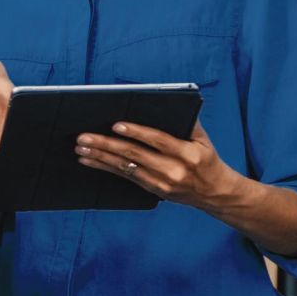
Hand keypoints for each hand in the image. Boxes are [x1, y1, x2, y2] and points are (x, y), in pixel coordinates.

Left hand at [74, 121, 242, 208]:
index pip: (158, 140)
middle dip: (106, 145)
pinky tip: (90, 160)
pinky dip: (105, 167)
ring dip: (100, 157)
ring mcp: (162, 183)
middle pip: (135, 155)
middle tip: (84, 137)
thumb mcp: (203, 139)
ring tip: (81, 147)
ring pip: (125, 168)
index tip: (116, 125)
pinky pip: (125, 177)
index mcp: (188, 154)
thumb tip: (169, 102)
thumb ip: (188, 122)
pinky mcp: (153, 190)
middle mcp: (174, 170)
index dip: (136, 132)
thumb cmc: (207, 159)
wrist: (215, 193)